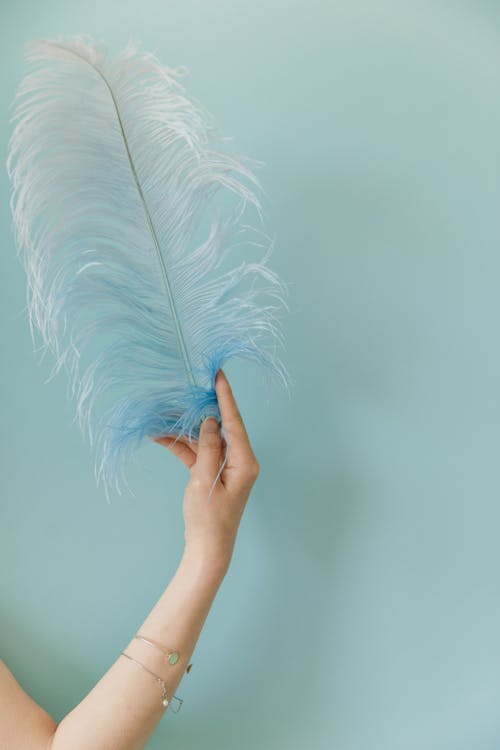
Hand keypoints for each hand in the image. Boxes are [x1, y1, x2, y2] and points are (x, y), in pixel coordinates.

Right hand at [151, 369, 259, 568]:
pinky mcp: (210, 473)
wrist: (205, 550)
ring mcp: (223, 467)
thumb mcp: (205, 481)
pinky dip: (179, 445)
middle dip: (199, 409)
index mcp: (245, 462)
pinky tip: (159, 435)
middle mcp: (238, 460)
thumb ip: (208, 448)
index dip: (225, 397)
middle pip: (219, 427)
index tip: (218, 375)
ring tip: (163, 412)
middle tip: (187, 387)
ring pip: (203, 439)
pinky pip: (195, 452)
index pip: (234, 422)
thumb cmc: (209, 520)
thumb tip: (211, 420)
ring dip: (183, 429)